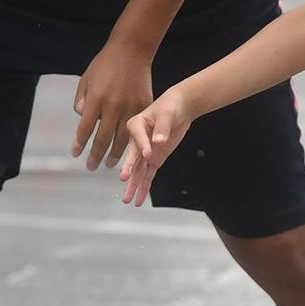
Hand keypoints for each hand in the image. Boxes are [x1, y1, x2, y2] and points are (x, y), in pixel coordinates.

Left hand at [72, 41, 154, 170]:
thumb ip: (81, 99)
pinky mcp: (143, 105)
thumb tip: (81, 117)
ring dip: (115, 154)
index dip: (79, 143)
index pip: (84, 128)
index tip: (75, 154)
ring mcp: (129, 107)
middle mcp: (112, 106)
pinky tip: (127, 150)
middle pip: (102, 138)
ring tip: (110, 165)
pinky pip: (136, 128)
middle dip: (96, 155)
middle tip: (91, 167)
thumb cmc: (105, 64)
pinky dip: (131, 141)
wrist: (132, 50)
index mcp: (96, 99)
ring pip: (121, 138)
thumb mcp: (86, 78)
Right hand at [119, 89, 194, 206]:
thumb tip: (159, 140)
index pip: (137, 136)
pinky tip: (139, 199)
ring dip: (133, 185)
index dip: (142, 145)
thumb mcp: (168, 113)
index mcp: (137, 124)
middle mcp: (138, 140)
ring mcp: (146, 152)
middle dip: (128, 168)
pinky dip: (144, 187)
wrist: (180, 108)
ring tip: (128, 199)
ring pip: (138, 171)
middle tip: (123, 178)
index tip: (147, 153)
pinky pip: (148, 175)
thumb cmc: (171, 106)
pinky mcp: (154, 159)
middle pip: (132, 156)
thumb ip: (163, 127)